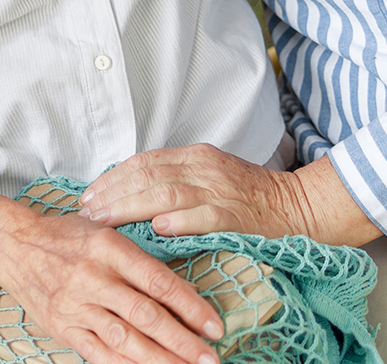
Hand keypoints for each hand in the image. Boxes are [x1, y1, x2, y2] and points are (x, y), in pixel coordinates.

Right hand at [0, 208, 226, 363]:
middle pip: (146, 315)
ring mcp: (76, 305)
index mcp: (109, 248)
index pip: (158, 282)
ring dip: (160, 358)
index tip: (214, 326)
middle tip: (210, 358)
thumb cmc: (65, 236)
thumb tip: (181, 292)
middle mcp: (93, 277)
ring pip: (126, 339)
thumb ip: (138, 260)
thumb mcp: (105, 231)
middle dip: (183, 341)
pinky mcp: (63, 327)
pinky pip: (99, 353)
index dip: (191, 306)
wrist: (14, 245)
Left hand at [78, 148, 378, 247]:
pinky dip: (179, 222)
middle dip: (112, 193)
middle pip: (147, 175)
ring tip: (106, 220)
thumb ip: (177, 180)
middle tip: (86, 211)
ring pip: (167, 193)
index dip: (113, 177)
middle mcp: (204, 168)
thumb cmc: (251, 197)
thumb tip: (132, 192)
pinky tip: (157, 228)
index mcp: (196, 156)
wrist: (300, 205)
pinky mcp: (236, 214)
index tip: (89, 194)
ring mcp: (220, 190)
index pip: (144, 161)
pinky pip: (204, 216)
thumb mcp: (211, 176)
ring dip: (131, 207)